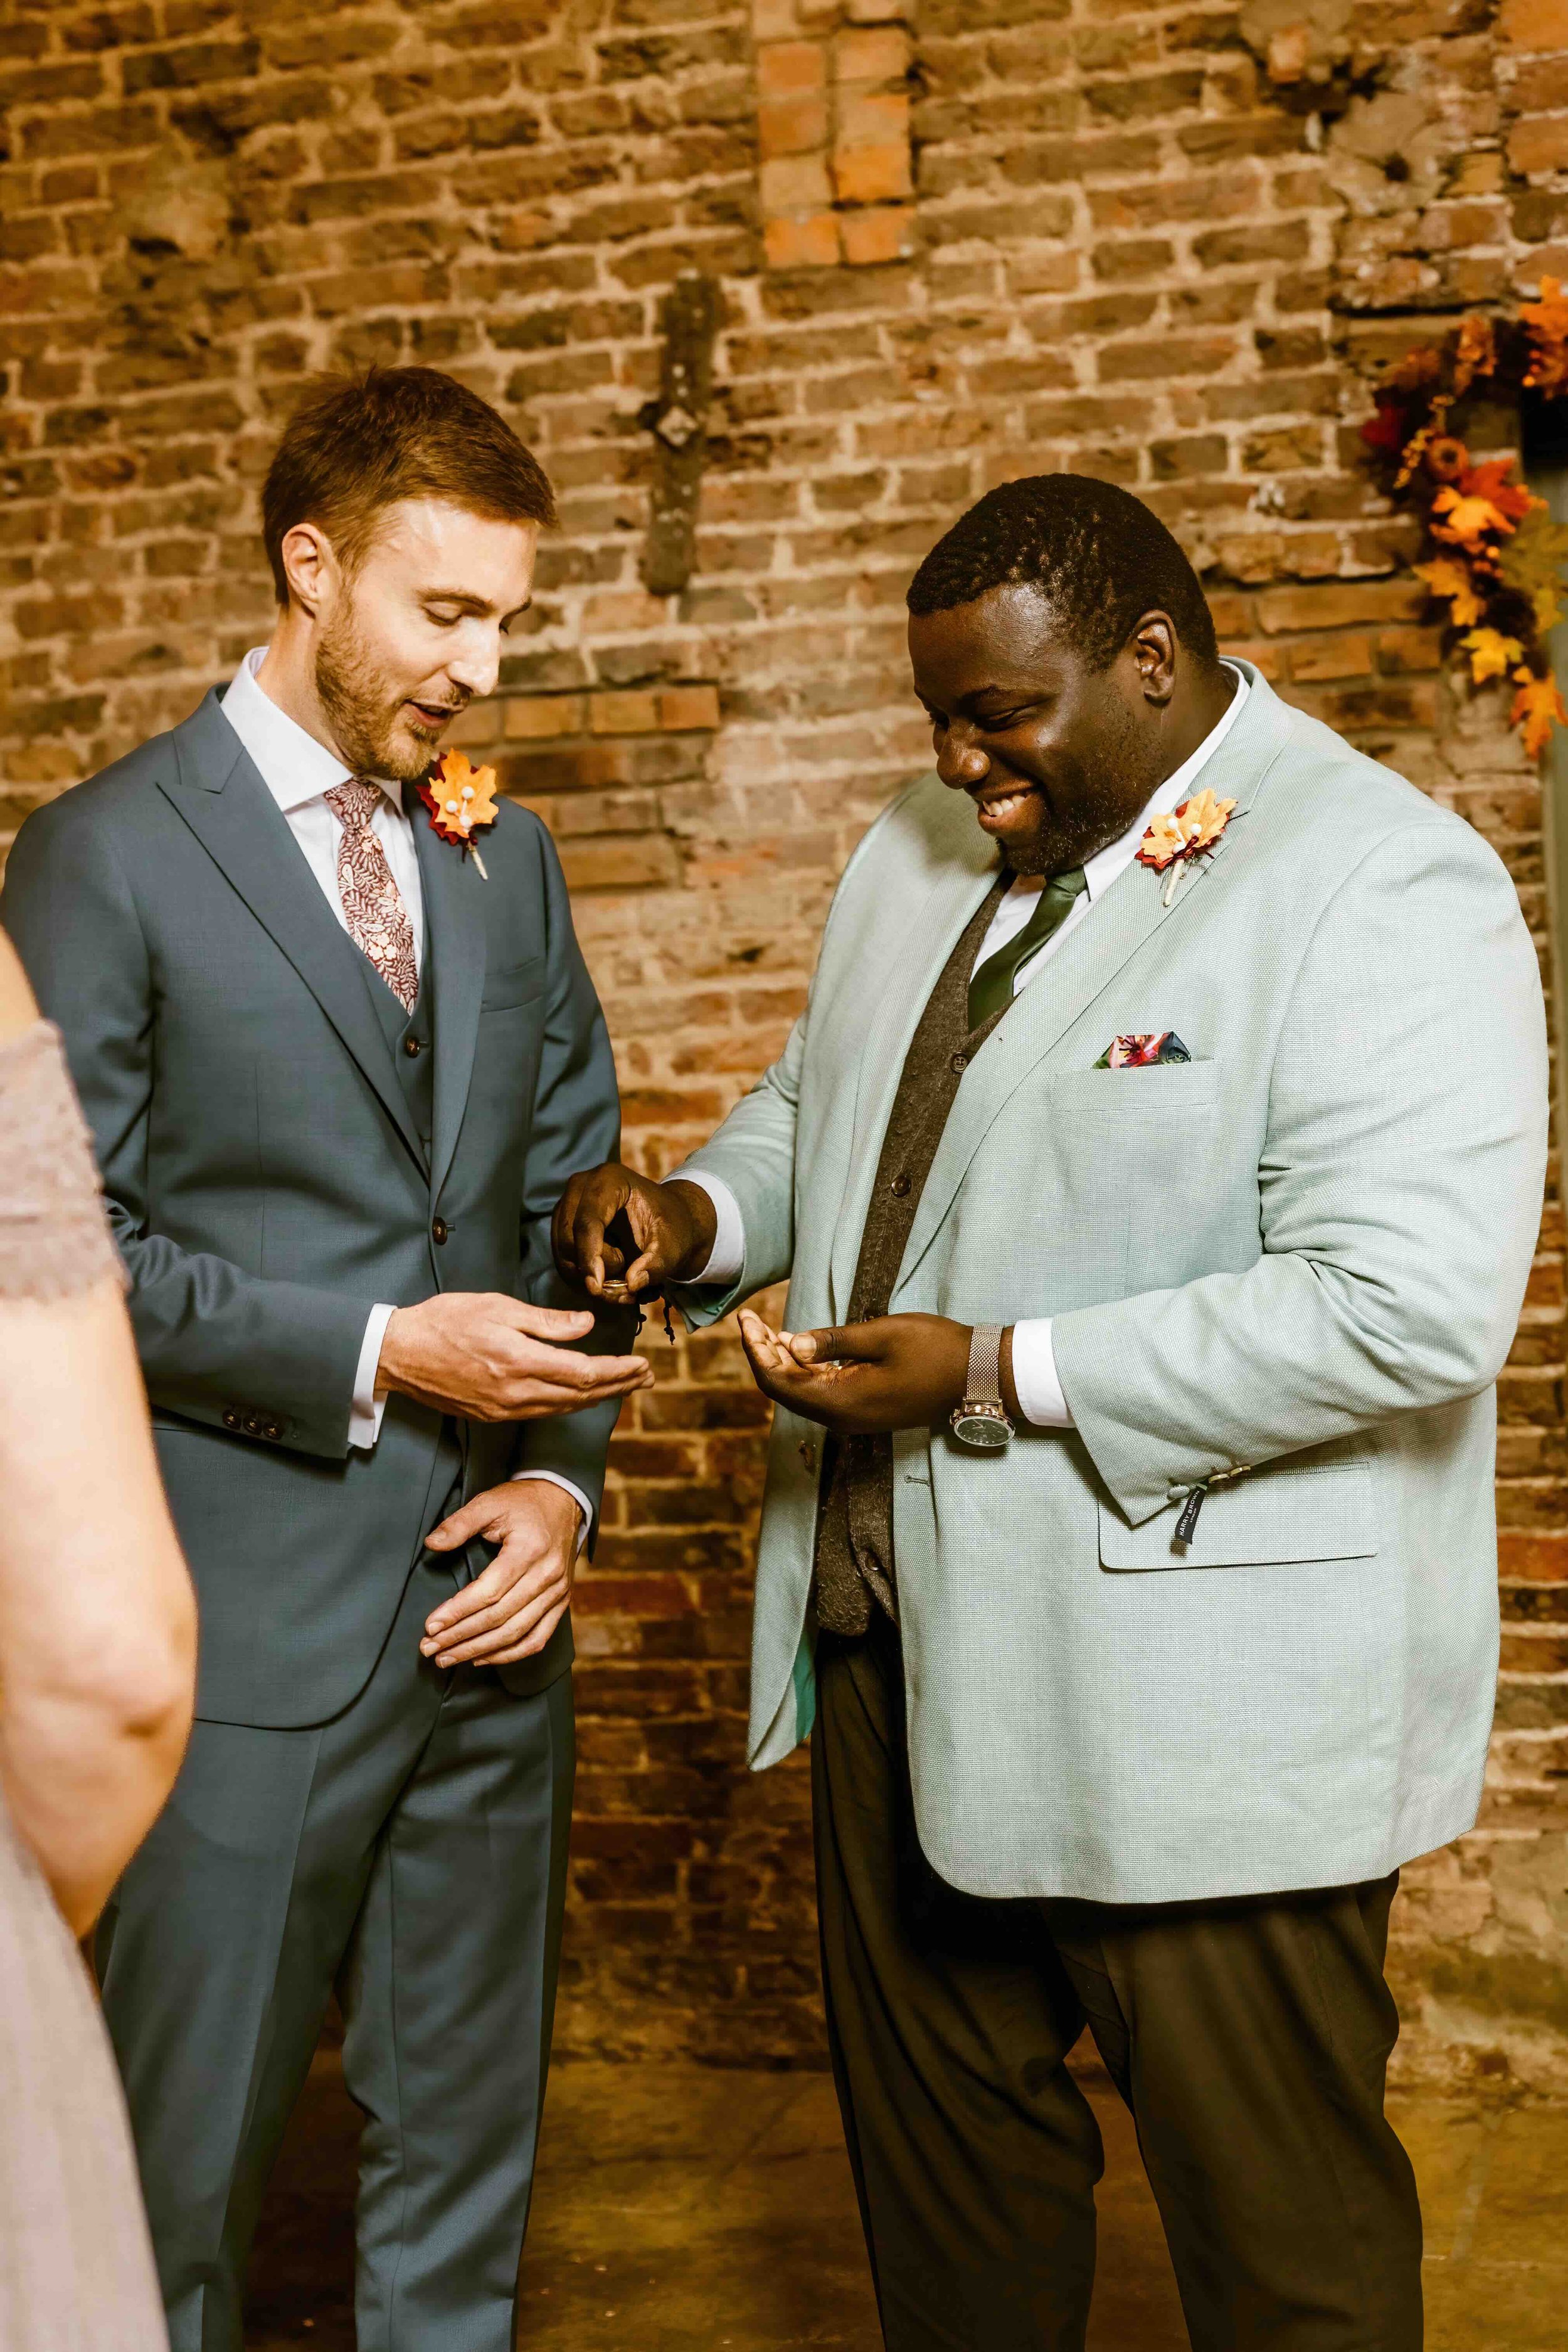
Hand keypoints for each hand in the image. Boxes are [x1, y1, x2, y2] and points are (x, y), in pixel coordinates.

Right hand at [378, 1292, 651, 1422]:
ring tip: (625, 1386)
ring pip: (564, 1408)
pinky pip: (542, 1413)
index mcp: (520, 1362)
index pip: (584, 1373)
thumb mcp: (497, 1307)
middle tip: (647, 1377)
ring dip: (599, 1398)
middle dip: (619, 1386)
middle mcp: (516, 1393)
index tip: (642, 1365)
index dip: (618, 1372)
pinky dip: (569, 1404)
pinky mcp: (493, 1415)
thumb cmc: (446, 1321)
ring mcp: (504, 1409)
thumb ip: (545, 1322)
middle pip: (581, 1396)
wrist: (400, 1353)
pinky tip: (582, 1395)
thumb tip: (586, 1326)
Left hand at [420, 1479, 580, 1667]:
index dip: (457, 1612)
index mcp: (529, 1550)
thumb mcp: (489, 1502)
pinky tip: (483, 1657)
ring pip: (516, 1634)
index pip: (489, 1592)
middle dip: (461, 1637)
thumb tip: (432, 1544)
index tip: (430, 1626)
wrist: (564, 1500)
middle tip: (430, 1648)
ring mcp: (558, 1592)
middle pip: (499, 1618)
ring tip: (448, 1658)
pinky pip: (537, 1638)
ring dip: (480, 1651)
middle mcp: (547, 1576)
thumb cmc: (524, 1502)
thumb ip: (459, 1523)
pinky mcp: (561, 1602)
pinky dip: (510, 1654)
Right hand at [552, 1162, 717, 1299]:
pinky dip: (583, 1279)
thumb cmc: (671, 1229)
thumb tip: (632, 1283)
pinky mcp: (563, 1225)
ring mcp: (567, 1205)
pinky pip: (562, 1260)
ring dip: (589, 1277)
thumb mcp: (672, 1247)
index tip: (597, 1288)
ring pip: (564, 1253)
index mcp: (609, 1179)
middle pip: (569, 1238)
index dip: (590, 1256)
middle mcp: (581, 1187)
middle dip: (593, 1268)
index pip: (588, 1221)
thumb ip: (656, 1264)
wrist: (667, 1222)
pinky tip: (610, 1282)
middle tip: (627, 1282)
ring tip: (624, 1280)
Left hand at [737, 1309, 985, 1435]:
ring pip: (803, 1392)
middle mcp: (842, 1417)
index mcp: (842, 1401)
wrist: (977, 1376)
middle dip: (763, 1354)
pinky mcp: (865, 1410)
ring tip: (764, 1329)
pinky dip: (805, 1370)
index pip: (779, 1381)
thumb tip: (790, 1344)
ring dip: (782, 1362)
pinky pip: (822, 1393)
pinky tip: (797, 1346)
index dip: (756, 1351)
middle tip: (749, 1319)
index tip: (745, 1319)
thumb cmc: (935, 1350)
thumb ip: (834, 1342)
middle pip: (785, 1389)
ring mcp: (854, 1417)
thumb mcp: (883, 1335)